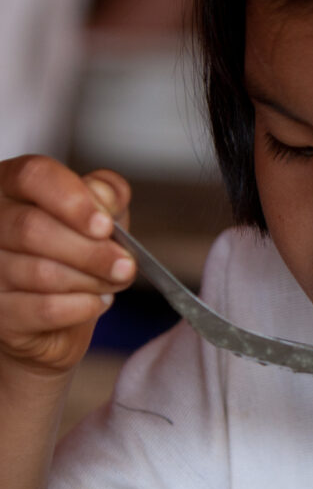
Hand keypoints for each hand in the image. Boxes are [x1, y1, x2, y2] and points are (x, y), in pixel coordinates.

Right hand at [0, 156, 134, 373]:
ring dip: (91, 281)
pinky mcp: (0, 312)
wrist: (59, 312)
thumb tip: (106, 196)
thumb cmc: (75, 252)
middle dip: (91, 251)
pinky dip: (82, 308)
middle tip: (124, 265)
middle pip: (32, 228)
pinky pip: (44, 309)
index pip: (33, 176)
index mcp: (12, 186)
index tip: (105, 225)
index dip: (73, 200)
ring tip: (110, 283)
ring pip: (41, 272)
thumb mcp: (98, 215)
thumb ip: (107, 196)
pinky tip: (94, 302)